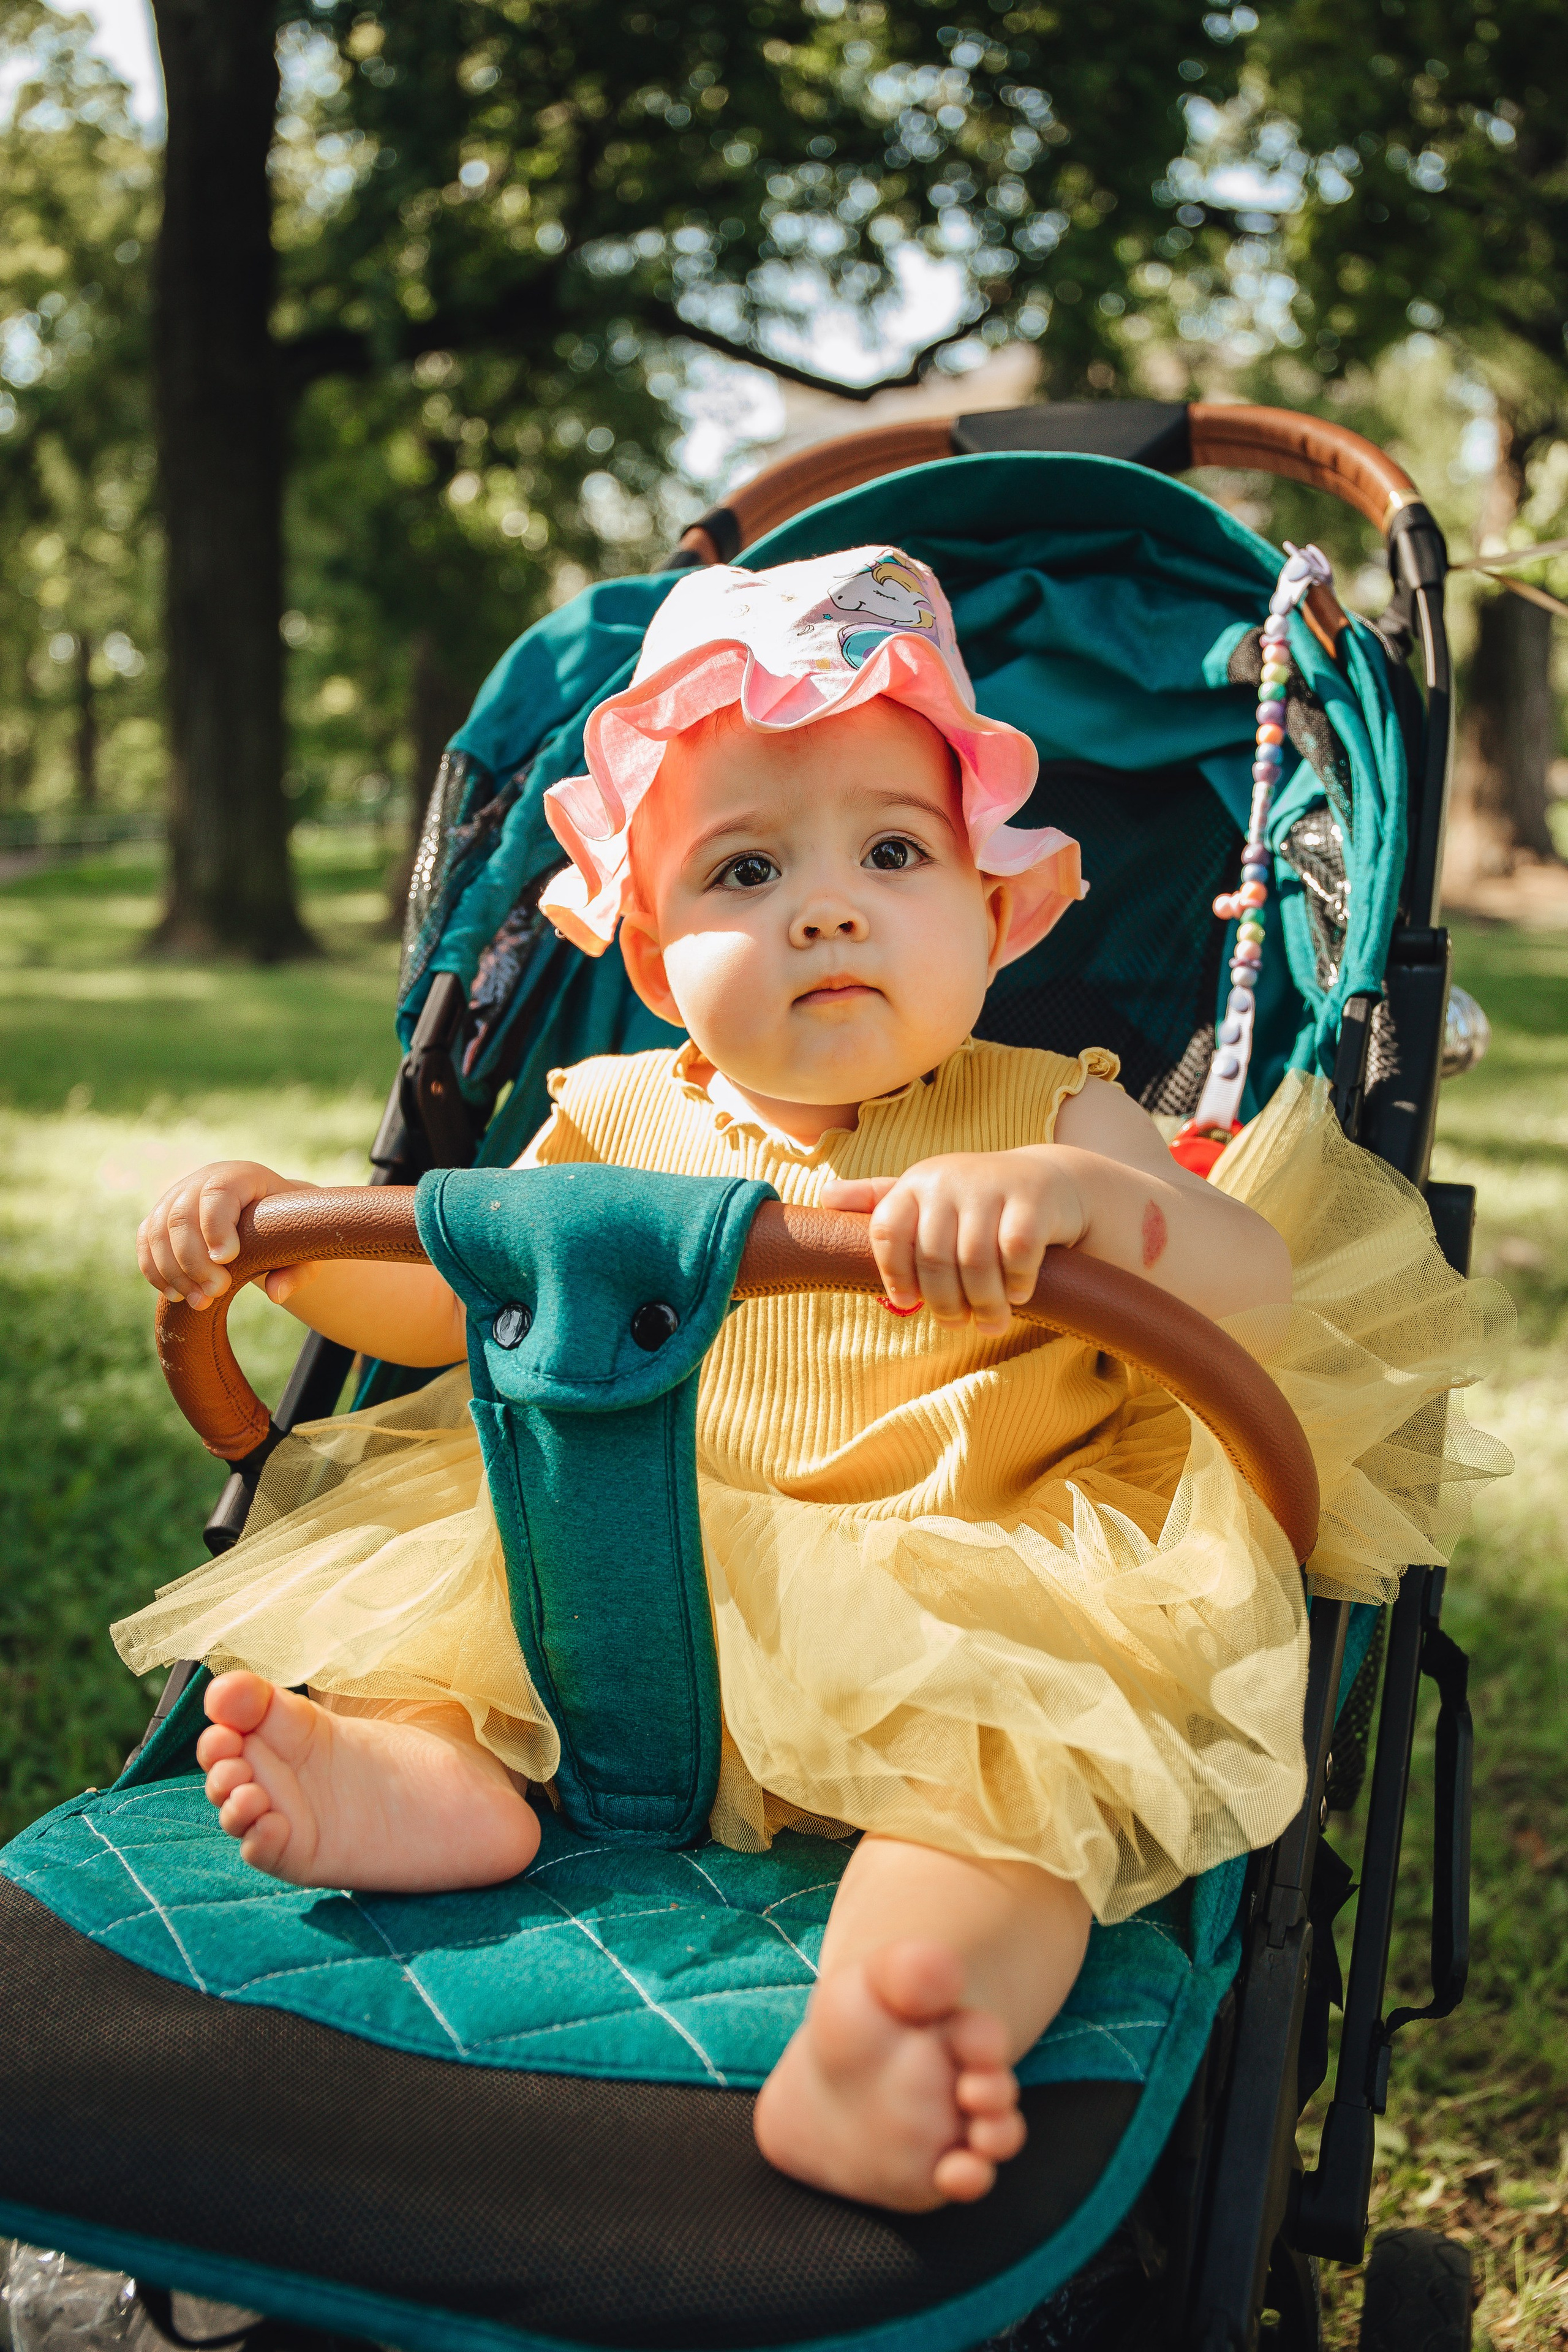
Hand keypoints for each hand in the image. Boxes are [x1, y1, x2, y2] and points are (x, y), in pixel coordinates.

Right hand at [137, 1161, 313, 1310]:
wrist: (264, 1216)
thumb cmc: (287, 1231)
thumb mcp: (303, 1246)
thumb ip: (299, 1270)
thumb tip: (276, 1294)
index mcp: (241, 1176)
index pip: (219, 1193)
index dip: (217, 1226)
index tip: (227, 1260)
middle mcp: (203, 1180)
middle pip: (182, 1215)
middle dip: (194, 1259)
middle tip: (216, 1292)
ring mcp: (176, 1196)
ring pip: (159, 1231)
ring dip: (174, 1272)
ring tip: (199, 1303)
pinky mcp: (160, 1217)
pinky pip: (147, 1242)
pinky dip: (156, 1271)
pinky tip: (176, 1295)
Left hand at [821, 1149, 1086, 1336]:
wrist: (1049, 1182)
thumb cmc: (976, 1203)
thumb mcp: (927, 1198)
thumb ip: (880, 1202)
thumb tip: (825, 1198)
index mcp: (915, 1183)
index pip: (888, 1232)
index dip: (894, 1274)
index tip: (908, 1303)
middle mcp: (948, 1178)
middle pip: (934, 1257)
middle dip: (946, 1302)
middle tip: (958, 1325)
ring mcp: (991, 1185)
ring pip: (976, 1261)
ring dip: (985, 1303)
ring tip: (991, 1323)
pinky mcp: (1032, 1197)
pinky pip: (1017, 1253)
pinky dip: (1017, 1282)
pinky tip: (1020, 1293)